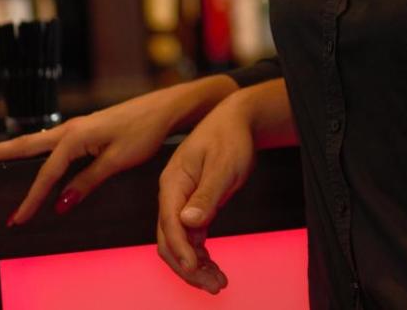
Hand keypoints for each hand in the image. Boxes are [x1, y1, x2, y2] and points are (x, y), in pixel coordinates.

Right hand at [0, 76, 236, 225]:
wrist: (169, 107)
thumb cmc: (148, 131)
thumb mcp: (120, 161)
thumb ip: (88, 181)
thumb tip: (59, 204)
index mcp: (77, 136)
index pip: (45, 174)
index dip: (31, 199)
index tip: (16, 221)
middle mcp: (71, 128)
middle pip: (24, 146)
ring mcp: (77, 126)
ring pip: (34, 141)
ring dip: (6, 149)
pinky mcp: (86, 129)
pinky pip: (49, 142)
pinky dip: (29, 148)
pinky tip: (23, 154)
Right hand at [155, 93, 257, 294]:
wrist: (237, 120)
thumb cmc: (230, 137)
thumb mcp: (224, 163)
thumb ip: (207, 193)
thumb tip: (188, 223)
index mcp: (172, 183)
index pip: (169, 223)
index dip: (181, 249)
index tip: (197, 268)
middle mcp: (172, 195)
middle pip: (169, 240)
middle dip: (188, 267)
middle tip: (214, 285)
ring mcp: (181, 202)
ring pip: (180, 243)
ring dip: (195, 266)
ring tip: (218, 283)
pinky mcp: (195, 206)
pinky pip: (191, 237)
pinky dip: (200, 255)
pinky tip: (213, 268)